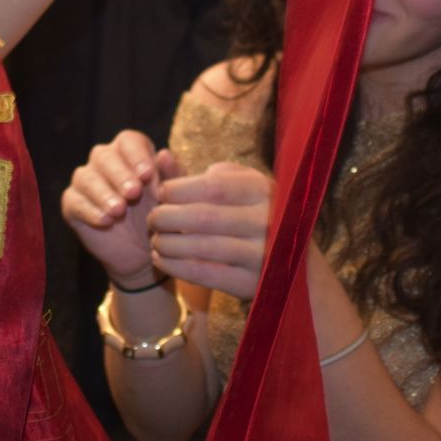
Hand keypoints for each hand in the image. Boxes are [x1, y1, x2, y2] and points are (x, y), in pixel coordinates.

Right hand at [62, 131, 180, 288]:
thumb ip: (171, 175)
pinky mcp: (72, 203)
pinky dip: (89, 211)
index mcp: (130, 152)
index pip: (128, 141)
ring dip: (103, 193)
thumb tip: (164, 153)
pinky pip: (74, 201)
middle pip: (105, 156)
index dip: (137, 155)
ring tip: (118, 210)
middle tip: (133, 193)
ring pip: (86, 177)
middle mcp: (105, 161)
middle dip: (119, 175)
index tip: (147, 174)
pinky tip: (105, 221)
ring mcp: (86, 181)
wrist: (144, 250)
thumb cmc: (160, 215)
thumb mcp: (171, 196)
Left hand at [148, 162, 271, 301]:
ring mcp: (262, 254)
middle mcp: (267, 220)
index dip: (178, 189)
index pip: (212, 186)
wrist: (288, 260)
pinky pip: (205, 274)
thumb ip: (202, 174)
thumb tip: (163, 157)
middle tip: (153, 219)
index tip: (161, 194)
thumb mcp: (239, 187)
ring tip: (155, 241)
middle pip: (203, 216)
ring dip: (168, 244)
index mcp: (262, 190)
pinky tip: (160, 260)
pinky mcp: (252, 283)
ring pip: (202, 247)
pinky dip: (175, 267)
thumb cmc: (252, 213)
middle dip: (167, 217)